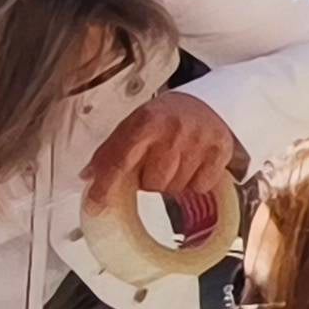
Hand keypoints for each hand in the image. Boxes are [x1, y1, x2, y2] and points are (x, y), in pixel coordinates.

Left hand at [83, 92, 241, 231]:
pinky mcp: (220, 152)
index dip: (105, 188)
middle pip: (152, 184)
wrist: (205, 101)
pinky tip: (193, 164)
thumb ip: (111, 151)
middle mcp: (173, 131)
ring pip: (176, 189)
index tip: (94, 207)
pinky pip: (200, 187)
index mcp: (146, 122)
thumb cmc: (164, 117)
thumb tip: (88, 178)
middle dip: (150, 180)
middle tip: (156, 163)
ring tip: (176, 161)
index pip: (120, 161)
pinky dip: (194, 183)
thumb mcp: (134, 124)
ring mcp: (199, 142)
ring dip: (172, 182)